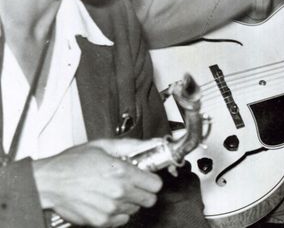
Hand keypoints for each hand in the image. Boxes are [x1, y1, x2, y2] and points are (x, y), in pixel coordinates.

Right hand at [33, 139, 163, 226]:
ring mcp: (110, 209)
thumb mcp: (101, 146)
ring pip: (134, 209)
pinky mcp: (100, 221)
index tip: (146, 177)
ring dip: (129, 201)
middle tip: (133, 185)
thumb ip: (129, 145)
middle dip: (144, 191)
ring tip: (113, 191)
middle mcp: (119, 192)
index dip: (152, 179)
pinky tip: (107, 202)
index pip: (156, 184)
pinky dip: (117, 213)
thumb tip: (147, 144)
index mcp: (122, 172)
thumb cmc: (70, 164)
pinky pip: (121, 220)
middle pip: (149, 199)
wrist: (47, 182)